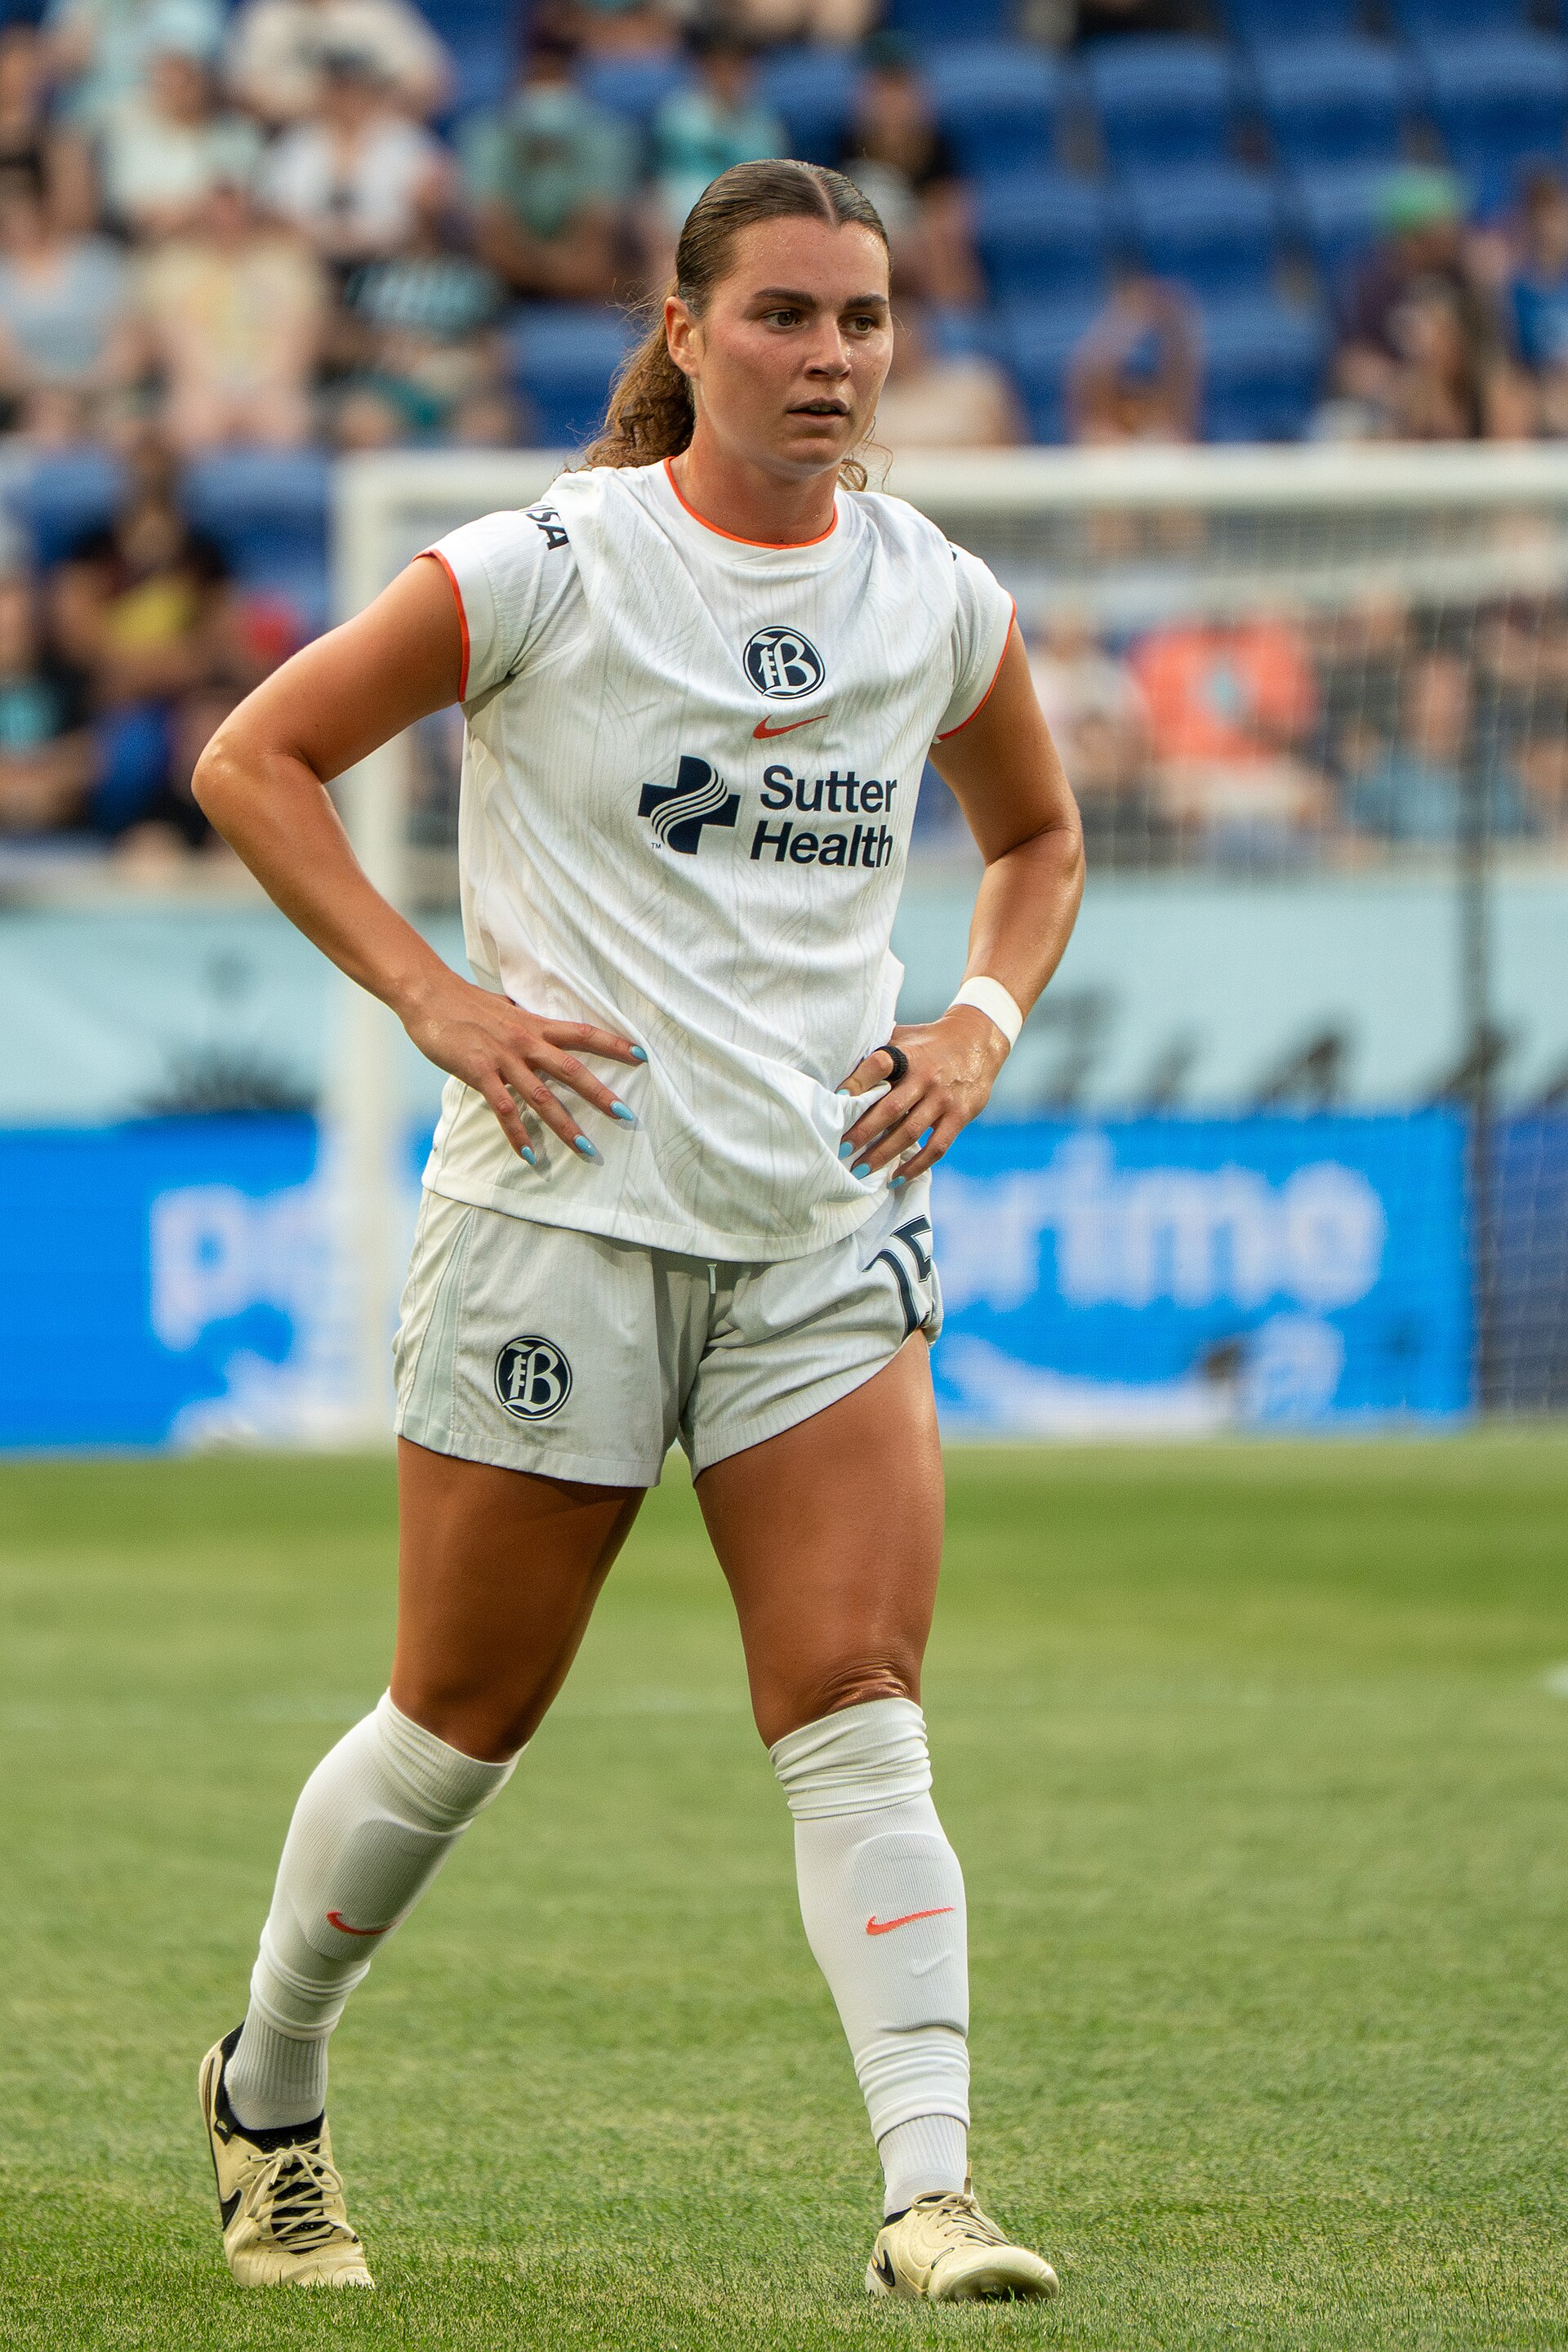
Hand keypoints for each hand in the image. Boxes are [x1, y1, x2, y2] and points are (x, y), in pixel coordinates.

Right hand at [398, 969, 641, 1161]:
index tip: (641, 1056)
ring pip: (542, 1097)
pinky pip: (503, 1109)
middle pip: (572, 1070)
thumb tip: (544, 1029)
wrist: (429, 995)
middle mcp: (526, 1042)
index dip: (613, 1044)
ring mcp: (504, 1058)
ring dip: (565, 1125)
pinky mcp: (479, 1072)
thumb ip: (528, 1024)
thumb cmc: (467, 1002)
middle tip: (626, 1116)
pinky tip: (529, 1154)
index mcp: (535, 1025)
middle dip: (600, 1095)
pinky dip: (516, 1134)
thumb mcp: (507, 1009)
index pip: (583, 1033)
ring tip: (586, 1148)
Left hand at [838, 1007, 1008, 1182]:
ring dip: (883, 1154)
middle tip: (841, 1149)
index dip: (858, 1082)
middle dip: (863, 1132)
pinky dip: (916, 1166)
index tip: (837, 1099)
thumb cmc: (929, 1042)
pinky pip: (937, 1147)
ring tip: (861, 1170)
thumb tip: (838, 1063)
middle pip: (891, 1108)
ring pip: (910, 1132)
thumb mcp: (905, 1036)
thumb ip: (878, 1050)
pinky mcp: (960, 1116)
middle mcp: (926, 1077)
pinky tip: (896, 1178)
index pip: (879, 1065)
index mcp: (909, 1055)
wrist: (978, 1040)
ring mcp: (944, 1099)